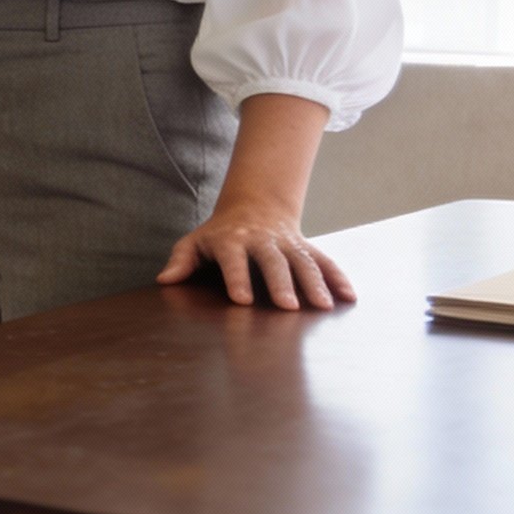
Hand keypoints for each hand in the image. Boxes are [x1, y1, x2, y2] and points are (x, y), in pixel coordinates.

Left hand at [157, 201, 354, 311]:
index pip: (233, 260)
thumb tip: (165, 280)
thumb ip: (181, 260)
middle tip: (288, 307)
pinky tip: (349, 296)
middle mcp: (261, 241)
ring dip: (314, 283)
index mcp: (231, 240)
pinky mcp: (305, 247)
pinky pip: (324, 261)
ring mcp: (286, 243)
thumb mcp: (194, 242)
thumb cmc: (218, 233)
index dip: (237, 278)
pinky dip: (337, 276)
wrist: (253, 205)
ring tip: (324, 306)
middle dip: (281, 283)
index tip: (243, 300)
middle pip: (272, 261)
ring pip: (302, 261)